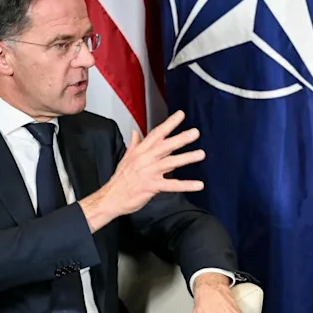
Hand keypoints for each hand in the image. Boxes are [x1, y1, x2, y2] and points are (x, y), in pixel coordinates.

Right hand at [80, 111, 204, 231]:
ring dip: (186, 158)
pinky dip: (186, 185)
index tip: (180, 115)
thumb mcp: (126, 158)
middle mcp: (145, 159)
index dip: (169, 124)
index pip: (156, 134)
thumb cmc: (120, 179)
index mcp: (140, 151)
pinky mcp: (151, 186)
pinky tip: (198, 184)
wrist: (111, 197)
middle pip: (165, 145)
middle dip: (180, 138)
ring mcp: (148, 172)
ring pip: (170, 162)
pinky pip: (172, 185)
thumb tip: (136, 132)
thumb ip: (134, 144)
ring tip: (201, 154)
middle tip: (195, 132)